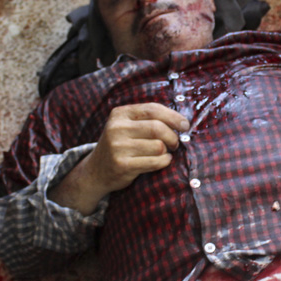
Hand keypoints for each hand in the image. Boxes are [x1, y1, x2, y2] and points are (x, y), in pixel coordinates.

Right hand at [49, 103, 188, 213]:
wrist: (96, 171)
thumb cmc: (120, 146)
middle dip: (172, 137)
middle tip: (175, 143)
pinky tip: (162, 161)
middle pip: (158, 128)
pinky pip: (155, 162)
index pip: (153, 109)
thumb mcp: (126, 126)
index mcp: (120, 114)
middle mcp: (116, 128)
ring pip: (158, 147)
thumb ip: (148, 119)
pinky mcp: (122, 165)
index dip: (173, 117)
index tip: (185, 125)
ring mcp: (118, 147)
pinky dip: (164, 162)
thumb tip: (182, 122)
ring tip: (163, 153)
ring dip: (167, 152)